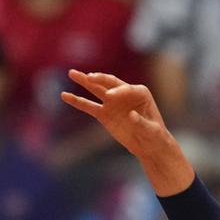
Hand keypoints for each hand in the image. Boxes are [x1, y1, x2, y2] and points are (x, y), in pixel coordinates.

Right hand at [60, 71, 181, 163]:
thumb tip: (131, 115)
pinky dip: (77, 101)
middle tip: (89, 77)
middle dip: (99, 79)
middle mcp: (124, 93)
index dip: (118, 91)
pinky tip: (65, 96)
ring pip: (96, 89)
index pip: (126, 88)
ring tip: (72, 73)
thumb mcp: (152, 131)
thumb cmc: (154, 136)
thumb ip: (142, 123)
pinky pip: (89, 106)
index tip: (110, 97)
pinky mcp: (104, 114)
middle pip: (109, 83)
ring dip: (84, 81)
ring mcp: (112, 102)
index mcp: (140, 92)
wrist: (148, 145)